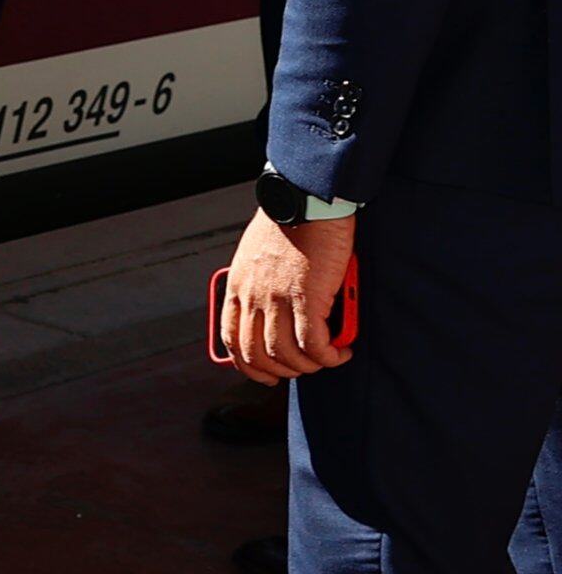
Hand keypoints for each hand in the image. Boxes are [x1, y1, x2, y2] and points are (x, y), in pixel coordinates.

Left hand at [219, 207, 356, 382]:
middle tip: (302, 370)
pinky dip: (328, 356)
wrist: (305, 200)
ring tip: (326, 359)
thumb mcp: (255, 255)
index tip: (267, 373)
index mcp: (238, 287)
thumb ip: (257, 282)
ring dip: (309, 366)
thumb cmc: (288, 224)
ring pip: (287, 354)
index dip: (249, 364)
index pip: (233, 338)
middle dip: (281, 371)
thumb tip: (270, 306)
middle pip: (257, 354)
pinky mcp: (307, 297)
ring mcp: (277, 298)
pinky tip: (340, 351)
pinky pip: (315, 344)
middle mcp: (252, 296)